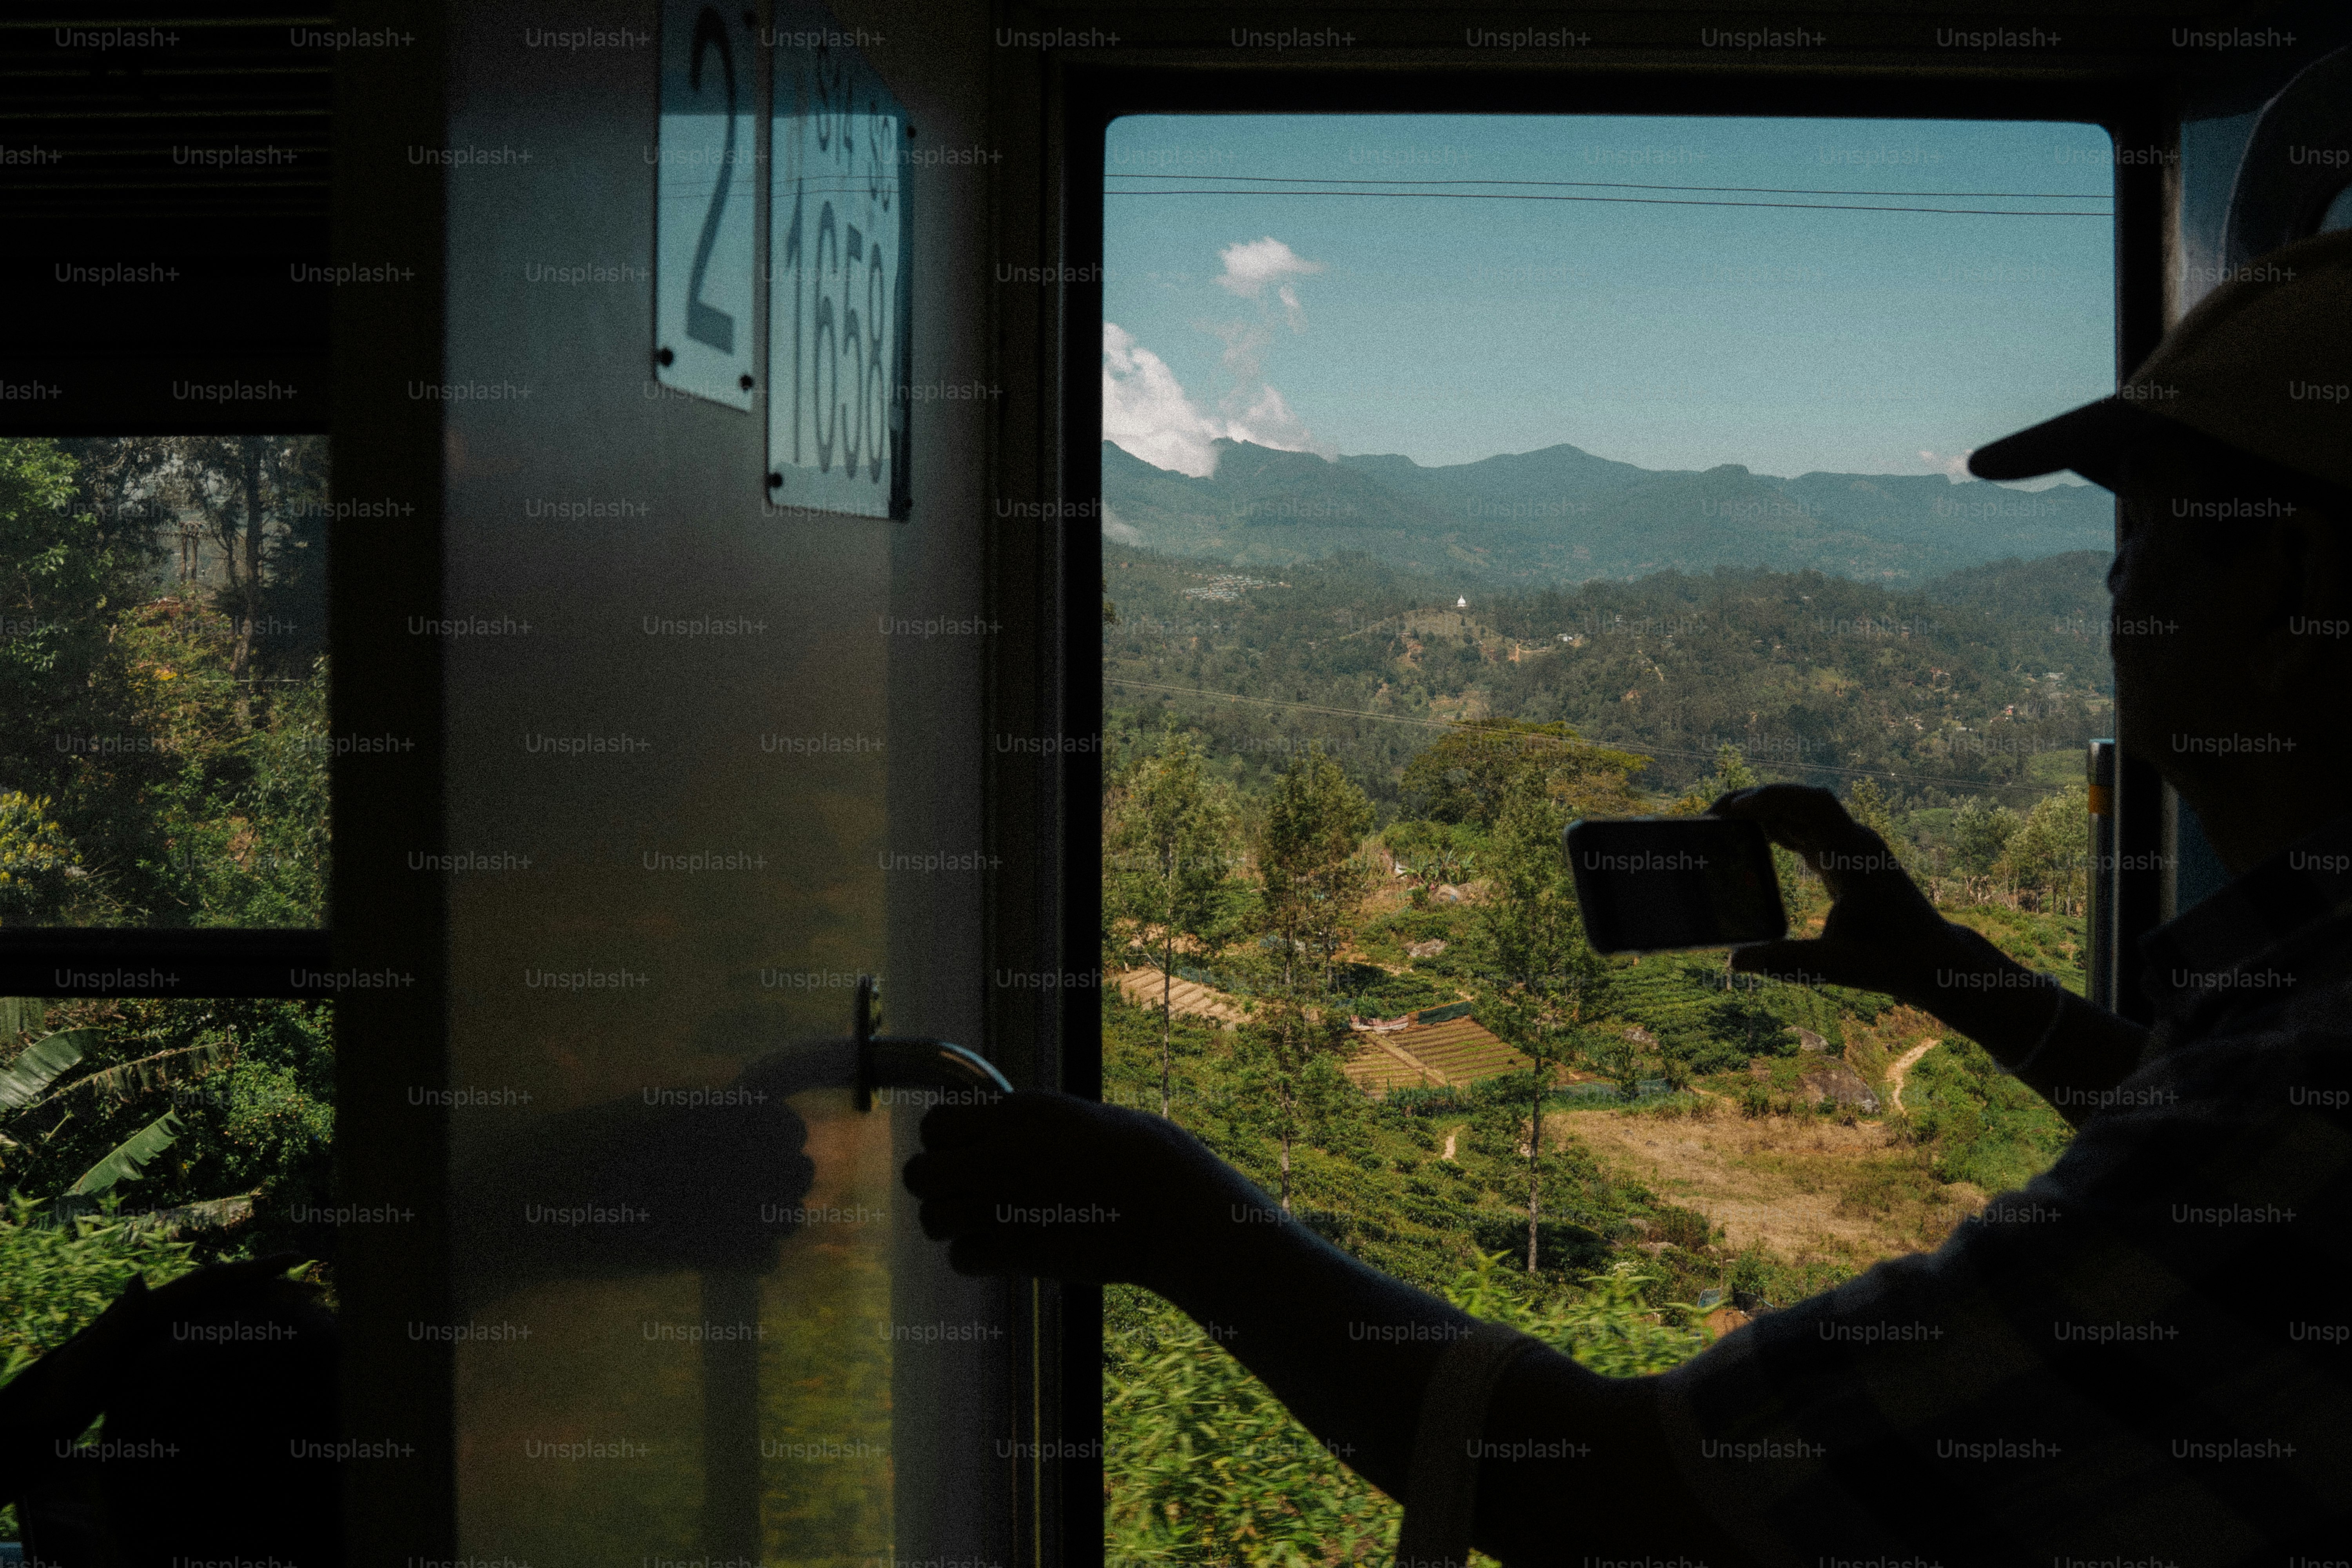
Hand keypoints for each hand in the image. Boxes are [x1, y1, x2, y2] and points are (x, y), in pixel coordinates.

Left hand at [903, 1091, 1249, 1288]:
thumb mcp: (1081, 1118)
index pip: (935, 1123)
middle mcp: (999, 1155)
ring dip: (951, 1226)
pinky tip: (1001, 1251)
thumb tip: (1005, 1129)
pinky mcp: (1017, 1250)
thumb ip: (1033, 1125)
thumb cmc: (1143, 1157)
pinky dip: (975, 1259)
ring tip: (980, 1225)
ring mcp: (1004, 1204)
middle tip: (964, 1194)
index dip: (942, 1142)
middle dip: (935, 1186)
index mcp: (1017, 1114)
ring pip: (932, 1219)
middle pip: (919, 1173)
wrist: (1172, 1207)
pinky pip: (961, 1258)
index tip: (962, 1154)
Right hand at [1708, 784, 2014, 1010]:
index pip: (1814, 805)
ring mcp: (1853, 849)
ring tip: (1724, 825)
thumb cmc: (1892, 961)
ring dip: (1766, 814)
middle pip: (1802, 802)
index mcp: (1855, 856)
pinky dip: (1781, 830)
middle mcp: (1855, 843)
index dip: (1774, 797)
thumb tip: (1734, 961)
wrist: (1933, 959)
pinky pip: (1810, 832)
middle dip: (1757, 801)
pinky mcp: (1848, 861)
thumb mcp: (1837, 966)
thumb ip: (1785, 961)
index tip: (1736, 808)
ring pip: (1804, 815)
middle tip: (1713, 815)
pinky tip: (1756, 842)